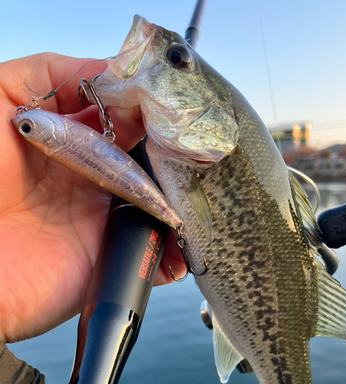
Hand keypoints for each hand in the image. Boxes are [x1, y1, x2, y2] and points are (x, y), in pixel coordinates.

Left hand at [0, 53, 183, 342]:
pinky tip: (186, 241)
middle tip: (194, 148)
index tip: (167, 106)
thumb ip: (48, 75)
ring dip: (183, 199)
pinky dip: (172, 252)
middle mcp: (91, 178)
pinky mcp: (108, 256)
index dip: (149, 109)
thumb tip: (111, 71)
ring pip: (158, 204)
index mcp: (70, 142)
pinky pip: (149, 254)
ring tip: (201, 190)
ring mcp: (102, 218)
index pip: (125, 118)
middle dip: (176, 152)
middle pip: (149, 160)